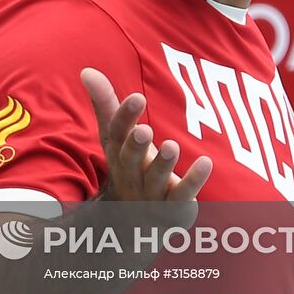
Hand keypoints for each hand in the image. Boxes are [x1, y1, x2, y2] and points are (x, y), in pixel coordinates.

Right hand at [80, 67, 211, 201]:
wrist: (132, 223)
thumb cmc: (128, 166)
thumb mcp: (115, 137)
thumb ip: (105, 104)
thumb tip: (87, 70)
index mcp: (117, 154)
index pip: (116, 135)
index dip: (125, 117)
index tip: (137, 98)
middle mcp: (130, 175)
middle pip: (130, 161)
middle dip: (137, 146)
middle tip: (145, 130)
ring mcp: (151, 194)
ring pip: (155, 180)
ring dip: (162, 164)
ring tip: (172, 147)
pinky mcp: (173, 207)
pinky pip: (182, 196)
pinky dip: (193, 180)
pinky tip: (206, 163)